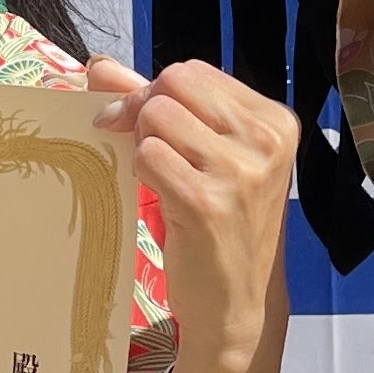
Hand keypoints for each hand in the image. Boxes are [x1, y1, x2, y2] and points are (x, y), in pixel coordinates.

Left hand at [85, 57, 293, 372]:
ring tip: (159, 178)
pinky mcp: (207, 205)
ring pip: (157, 116)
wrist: (238, 307)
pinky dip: (140, 172)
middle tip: (139, 146)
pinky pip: (148, 156)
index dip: (155, 91)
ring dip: (141, 144)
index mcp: (275, 122)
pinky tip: (156, 197)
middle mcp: (265, 141)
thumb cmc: (222, 230)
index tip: (143, 125)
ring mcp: (240, 173)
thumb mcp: (207, 159)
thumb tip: (99, 65)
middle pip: (174, 83)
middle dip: (142, 109)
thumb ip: (156, 106)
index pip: (194, 71)